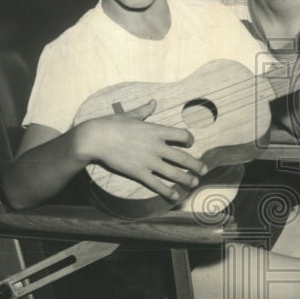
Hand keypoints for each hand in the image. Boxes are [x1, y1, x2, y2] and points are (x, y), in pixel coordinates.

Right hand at [76, 100, 205, 201]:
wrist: (95, 139)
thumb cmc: (111, 124)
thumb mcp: (130, 115)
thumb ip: (144, 110)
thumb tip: (153, 102)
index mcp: (156, 130)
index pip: (182, 135)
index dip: (189, 139)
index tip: (190, 143)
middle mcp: (156, 147)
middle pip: (183, 157)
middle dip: (196, 165)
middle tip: (204, 170)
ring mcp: (149, 161)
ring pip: (174, 173)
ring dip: (187, 179)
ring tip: (194, 183)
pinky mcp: (139, 173)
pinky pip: (157, 184)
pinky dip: (168, 191)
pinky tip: (175, 196)